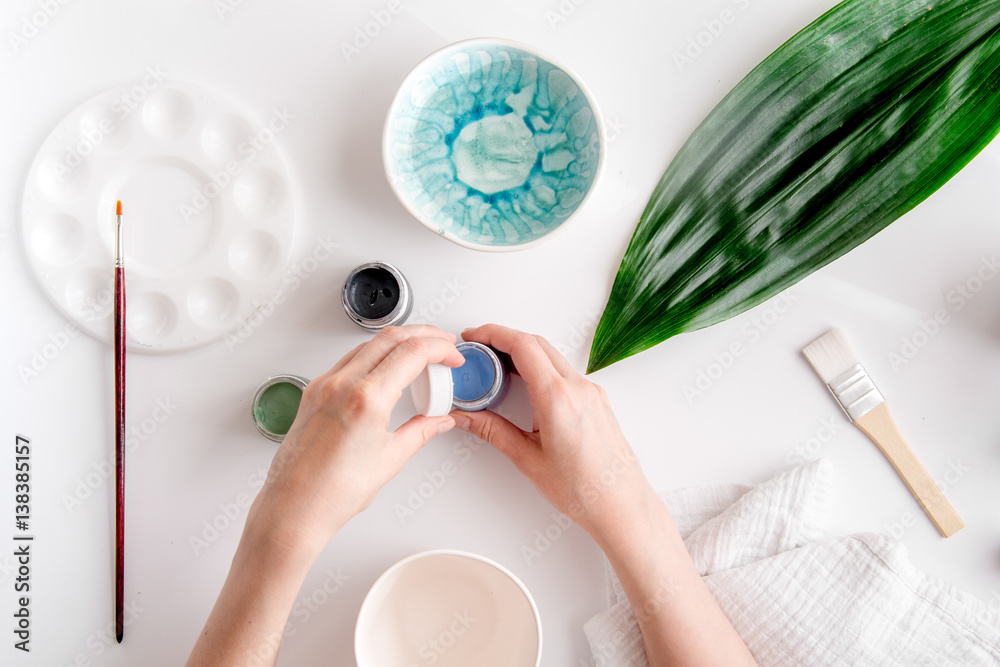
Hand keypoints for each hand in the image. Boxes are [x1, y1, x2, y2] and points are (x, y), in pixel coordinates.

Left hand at [248, 325, 464, 558]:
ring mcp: (324, 385)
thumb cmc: (333, 492)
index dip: (440, 348)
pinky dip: (374, 356)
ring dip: (398, 342)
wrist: (294, 507)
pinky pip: (349, 360)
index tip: (452, 356)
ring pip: (368, 344)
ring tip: (418, 357)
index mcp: (366, 398)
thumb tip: (439, 420)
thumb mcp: (390, 458)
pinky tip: (386, 370)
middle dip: (423, 334)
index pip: (412, 352)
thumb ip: (421, 431)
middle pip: (391, 337)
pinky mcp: (313, 392)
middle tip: (442, 345)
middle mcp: (342, 384)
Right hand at [450, 324, 653, 539]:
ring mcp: (591, 392)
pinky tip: (526, 385)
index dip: (493, 334)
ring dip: (523, 353)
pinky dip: (541, 368)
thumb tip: (467, 417)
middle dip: (504, 340)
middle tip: (480, 351)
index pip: (522, 346)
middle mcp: (578, 388)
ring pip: (552, 356)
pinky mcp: (597, 400)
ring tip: (497, 369)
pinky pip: (565, 371)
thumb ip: (493, 431)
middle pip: (536, 344)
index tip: (474, 337)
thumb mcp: (528, 459)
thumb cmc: (584, 489)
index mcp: (558, 397)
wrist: (621, 505)